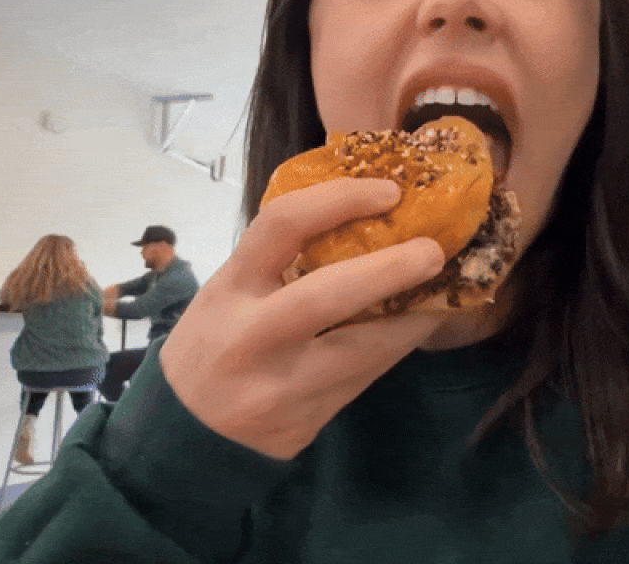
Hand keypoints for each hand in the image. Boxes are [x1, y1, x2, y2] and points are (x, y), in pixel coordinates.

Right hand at [160, 178, 445, 460]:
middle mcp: (252, 334)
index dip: (341, 199)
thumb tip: (361, 218)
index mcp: (229, 288)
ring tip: (443, 292)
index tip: (387, 192)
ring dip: (412, 318)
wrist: (186, 437)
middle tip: (433, 250)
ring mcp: (281, 382)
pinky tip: (418, 326)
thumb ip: (278, 263)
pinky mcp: (306, 418)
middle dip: (389, 269)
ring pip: (362, 347)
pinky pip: (365, 377)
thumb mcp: (225, 295)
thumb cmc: (210, 347)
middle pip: (329, 294)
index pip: (283, 225)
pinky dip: (397, 347)